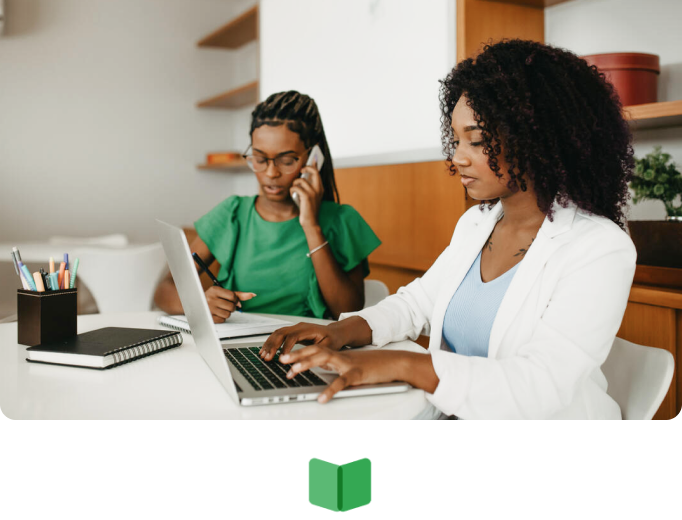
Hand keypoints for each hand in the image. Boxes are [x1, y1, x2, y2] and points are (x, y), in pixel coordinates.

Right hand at [204, 286, 255, 322]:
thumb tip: (253, 295)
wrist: (197, 304)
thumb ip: (239, 294)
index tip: (231, 299)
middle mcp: (210, 298)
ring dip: (227, 313)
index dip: (235, 299)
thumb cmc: (214, 298)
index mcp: (215, 290)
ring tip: (220, 309)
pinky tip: (217, 313)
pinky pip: (222, 320)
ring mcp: (208, 308)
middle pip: (231, 306)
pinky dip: (222, 318)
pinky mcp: (208, 317)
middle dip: (231, 307)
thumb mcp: (224, 293)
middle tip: (225, 305)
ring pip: (228, 314)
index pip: (232, 296)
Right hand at [259, 322, 345, 360]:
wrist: (335, 333)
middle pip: (282, 332)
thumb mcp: (328, 348)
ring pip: (278, 333)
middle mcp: (300, 326)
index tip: (282, 358)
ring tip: (263, 356)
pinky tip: (266, 351)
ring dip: (269, 344)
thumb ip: (316, 354)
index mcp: (309, 329)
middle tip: (267, 358)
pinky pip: (279, 335)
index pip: (293, 336)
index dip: (286, 347)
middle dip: (273, 345)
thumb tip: (302, 362)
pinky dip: (271, 343)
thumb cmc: (333, 340)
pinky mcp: (292, 331)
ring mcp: (295, 327)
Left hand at [279, 345, 408, 403]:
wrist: (395, 362)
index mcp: (338, 355)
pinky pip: (342, 382)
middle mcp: (341, 357)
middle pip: (316, 351)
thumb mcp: (351, 365)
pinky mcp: (359, 374)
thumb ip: (336, 368)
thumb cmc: (374, 366)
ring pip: (325, 359)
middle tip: (282, 361)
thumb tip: (321, 373)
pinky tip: (322, 398)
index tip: (285, 357)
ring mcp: (349, 364)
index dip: (299, 352)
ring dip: (307, 364)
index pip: (315, 349)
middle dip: (297, 355)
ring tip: (293, 371)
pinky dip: (331, 390)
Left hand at [291, 159, 323, 228]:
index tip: (312, 159)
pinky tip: (293, 194)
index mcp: (320, 188)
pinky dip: (292, 190)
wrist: (311, 222)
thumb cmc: (308, 209)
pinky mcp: (307, 197)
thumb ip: (308, 187)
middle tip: (301, 170)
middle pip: (314, 171)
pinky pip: (296, 187)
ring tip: (295, 189)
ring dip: (295, 183)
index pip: (317, 172)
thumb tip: (302, 177)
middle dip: (306, 168)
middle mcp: (318, 189)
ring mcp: (313, 193)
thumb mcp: (310, 196)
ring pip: (301, 180)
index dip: (314, 164)